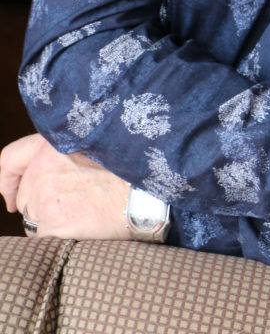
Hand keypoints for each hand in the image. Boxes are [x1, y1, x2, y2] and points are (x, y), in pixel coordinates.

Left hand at [0, 133, 131, 239]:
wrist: (145, 194)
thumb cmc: (127, 172)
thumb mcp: (93, 147)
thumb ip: (63, 155)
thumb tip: (42, 178)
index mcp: (54, 142)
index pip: (10, 158)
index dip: (8, 179)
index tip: (11, 195)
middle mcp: (43, 165)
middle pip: (24, 196)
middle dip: (41, 205)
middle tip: (72, 206)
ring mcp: (44, 193)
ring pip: (33, 218)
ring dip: (51, 222)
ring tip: (82, 213)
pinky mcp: (49, 219)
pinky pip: (42, 237)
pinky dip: (58, 237)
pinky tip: (81, 227)